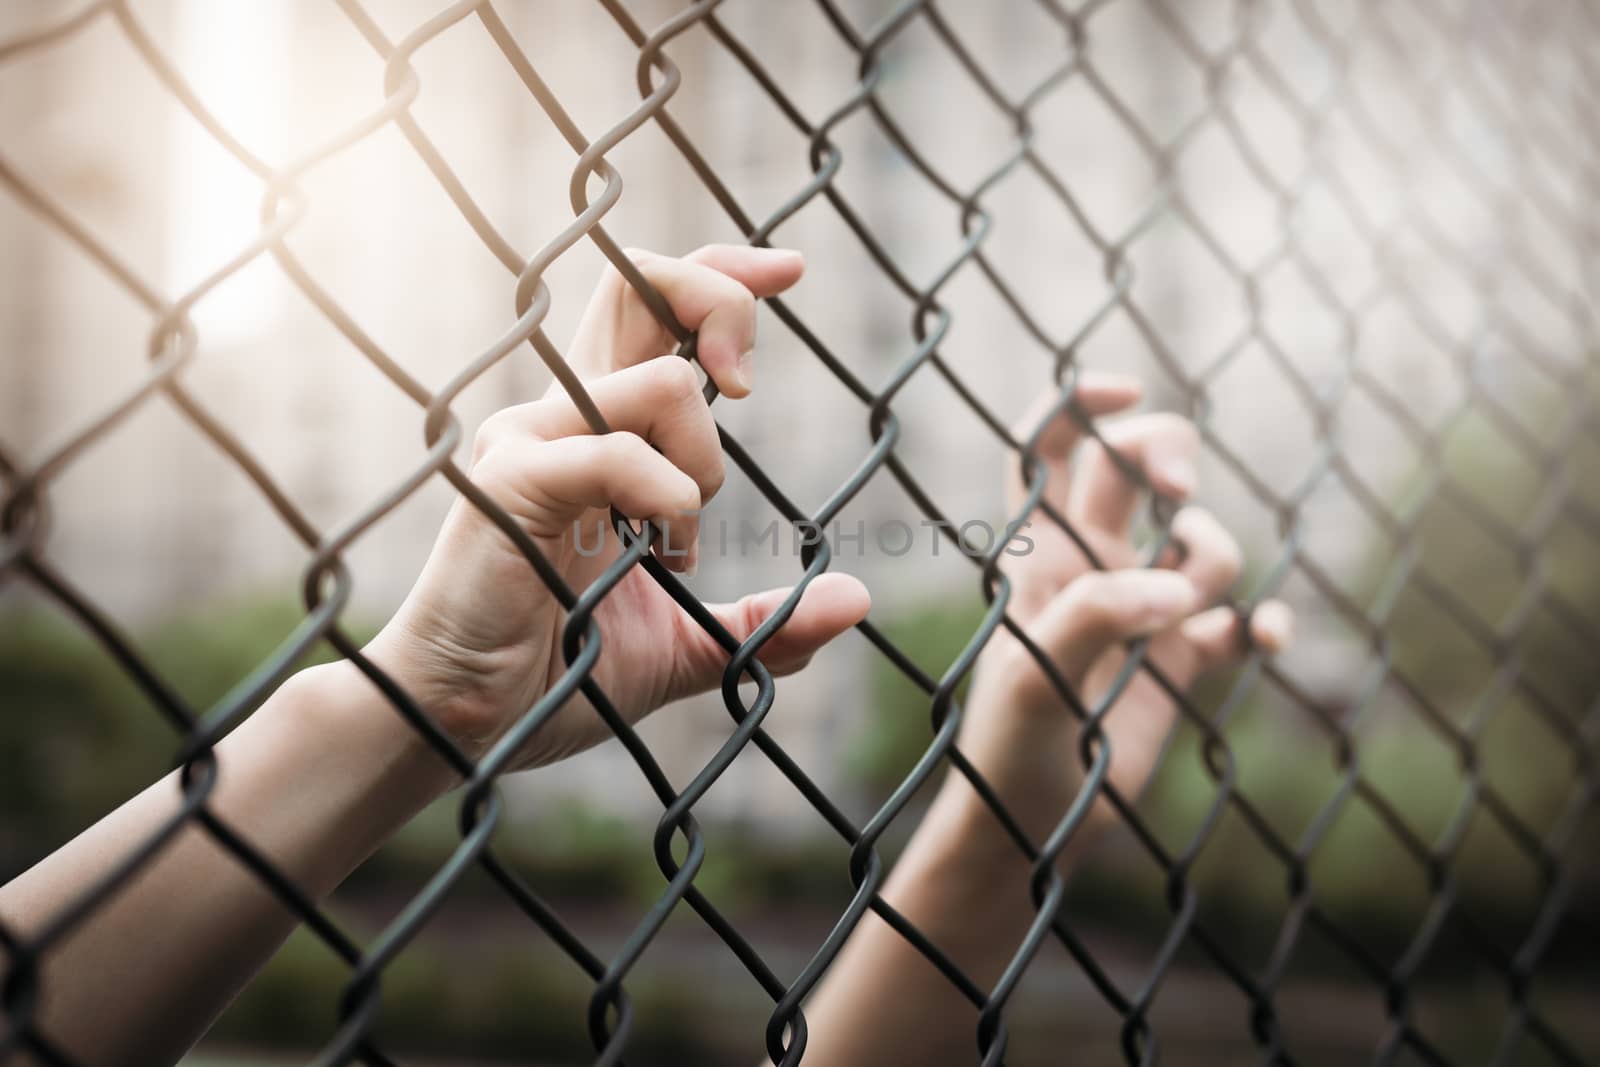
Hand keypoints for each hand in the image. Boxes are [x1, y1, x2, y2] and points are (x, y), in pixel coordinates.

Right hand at [364, 246, 870, 770]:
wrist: (466, 724)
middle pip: (638, 283)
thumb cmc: (556, 677)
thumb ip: (763, 623)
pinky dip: (669, 501)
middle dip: (720, 300)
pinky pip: (619, 454)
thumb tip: (855, 600)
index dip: (721, 274)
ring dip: (705, 461)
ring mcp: (531, 440)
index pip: (650, 307)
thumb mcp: (683, 647)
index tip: (789, 269)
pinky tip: (660, 554)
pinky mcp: (513, 483)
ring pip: (658, 381)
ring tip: (679, 539)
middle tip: (746, 386)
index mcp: (596, 432)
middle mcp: (561, 415)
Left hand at [958, 375, 1292, 852]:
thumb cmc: (1009, 748)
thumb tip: (1172, 592)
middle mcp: (1092, 566)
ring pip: (1199, 539)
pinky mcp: (1180, 661)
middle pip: (1136, 464)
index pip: (1049, 450)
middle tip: (1178, 489)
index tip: (1130, 388)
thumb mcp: (1036, 677)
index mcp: (1039, 553)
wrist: (1031, 827)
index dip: (1081, 402)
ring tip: (1187, 614)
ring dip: (1213, 555)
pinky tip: (1267, 639)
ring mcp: (1142, 610)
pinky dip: (1264, 620)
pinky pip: (1241, 618)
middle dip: (1167, 452)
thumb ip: (1096, 617)